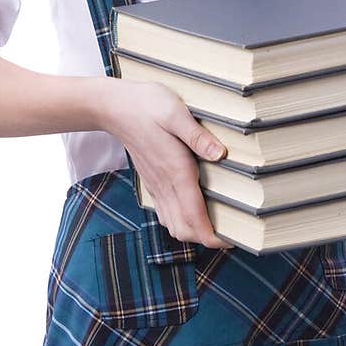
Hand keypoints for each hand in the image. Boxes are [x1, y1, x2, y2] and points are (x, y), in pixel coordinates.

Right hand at [101, 79, 233, 249]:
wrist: (115, 108)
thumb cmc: (147, 106)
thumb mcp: (175, 113)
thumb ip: (197, 136)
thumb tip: (221, 154)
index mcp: (175, 171)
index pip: (194, 217)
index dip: (213, 236)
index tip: (231, 239)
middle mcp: (165, 185)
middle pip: (184, 230)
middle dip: (206, 239)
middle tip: (230, 231)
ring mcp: (156, 186)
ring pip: (173, 225)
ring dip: (193, 232)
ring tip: (216, 225)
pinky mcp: (151, 183)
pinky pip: (165, 214)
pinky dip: (180, 222)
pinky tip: (193, 212)